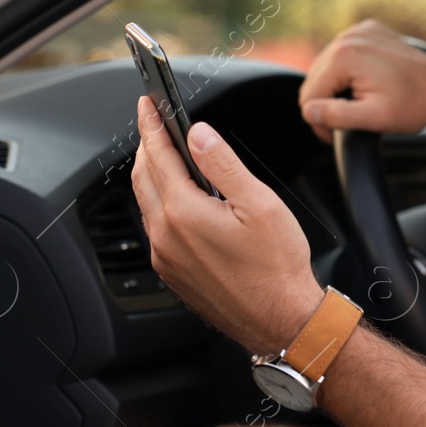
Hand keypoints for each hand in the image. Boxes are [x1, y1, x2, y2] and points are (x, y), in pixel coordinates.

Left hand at [130, 96, 320, 353]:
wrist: (281, 321)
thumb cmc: (277, 267)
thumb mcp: (260, 203)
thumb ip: (223, 164)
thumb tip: (199, 135)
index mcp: (184, 212)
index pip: (158, 155)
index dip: (152, 125)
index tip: (147, 104)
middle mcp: (165, 236)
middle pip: (144, 178)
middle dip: (149, 146)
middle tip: (156, 124)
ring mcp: (166, 257)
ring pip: (148, 204)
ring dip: (154, 175)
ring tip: (169, 156)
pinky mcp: (173, 273)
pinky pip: (157, 228)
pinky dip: (162, 203)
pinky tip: (181, 199)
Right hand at [298, 19, 425, 141]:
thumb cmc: (415, 104)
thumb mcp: (373, 118)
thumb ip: (336, 116)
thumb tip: (309, 111)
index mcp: (346, 56)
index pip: (310, 95)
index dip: (320, 121)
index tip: (335, 134)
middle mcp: (349, 37)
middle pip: (315, 79)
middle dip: (326, 104)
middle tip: (348, 123)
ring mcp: (359, 31)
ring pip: (327, 68)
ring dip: (336, 88)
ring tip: (359, 104)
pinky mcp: (368, 31)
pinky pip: (343, 55)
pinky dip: (348, 72)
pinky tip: (366, 84)